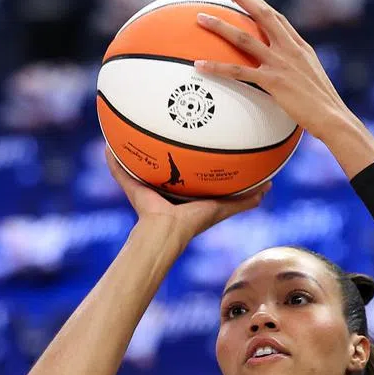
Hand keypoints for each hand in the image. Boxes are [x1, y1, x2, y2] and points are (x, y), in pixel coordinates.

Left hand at [106, 147, 267, 244]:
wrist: (162, 228)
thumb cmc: (147, 209)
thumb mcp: (132, 182)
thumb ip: (119, 166)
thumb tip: (105, 146)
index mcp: (184, 192)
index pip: (194, 176)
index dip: (201, 166)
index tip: (208, 153)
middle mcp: (202, 199)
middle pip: (219, 184)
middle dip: (230, 174)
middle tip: (242, 158)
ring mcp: (215, 206)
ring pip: (237, 194)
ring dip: (250, 184)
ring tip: (264, 172)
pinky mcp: (222, 210)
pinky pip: (243, 202)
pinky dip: (255, 196)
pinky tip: (268, 186)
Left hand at [194, 0, 373, 178]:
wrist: (333, 117)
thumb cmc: (324, 106)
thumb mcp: (312, 80)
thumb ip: (298, 70)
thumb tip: (286, 76)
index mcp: (300, 47)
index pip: (277, 17)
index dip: (259, 4)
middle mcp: (289, 49)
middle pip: (261, 15)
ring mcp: (280, 63)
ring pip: (244, 38)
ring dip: (220, 26)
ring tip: (200, 18)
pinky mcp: (272, 81)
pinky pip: (238, 72)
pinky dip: (217, 67)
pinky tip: (199, 65)